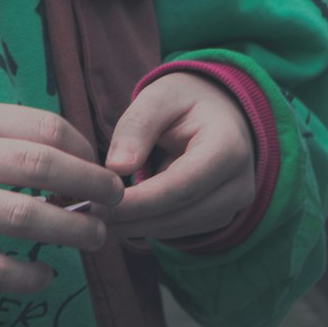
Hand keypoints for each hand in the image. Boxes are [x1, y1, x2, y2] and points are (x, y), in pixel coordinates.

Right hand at [0, 100, 123, 294]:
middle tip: (115, 202)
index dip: (85, 148)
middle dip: (91, 185)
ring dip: (72, 230)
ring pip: (22, 216)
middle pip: (40, 165)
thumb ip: (1, 136)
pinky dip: (30, 277)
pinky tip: (46, 275)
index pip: (42, 126)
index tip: (99, 167)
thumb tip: (75, 154)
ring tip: (94, 238)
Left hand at [105, 73, 255, 242]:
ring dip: (137, 225)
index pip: (180, 186)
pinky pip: (181, 229)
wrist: (217, 110)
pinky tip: (121, 214)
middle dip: (131, 218)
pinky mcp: (221, 216)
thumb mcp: (158, 97)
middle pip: (180, 214)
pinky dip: (149, 224)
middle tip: (87, 215)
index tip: (100, 206)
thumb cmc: (184, 101)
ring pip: (179, 227)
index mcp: (228, 147)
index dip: (139, 201)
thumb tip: (116, 167)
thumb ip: (137, 126)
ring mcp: (234, 205)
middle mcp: (239, 182)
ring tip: (97, 215)